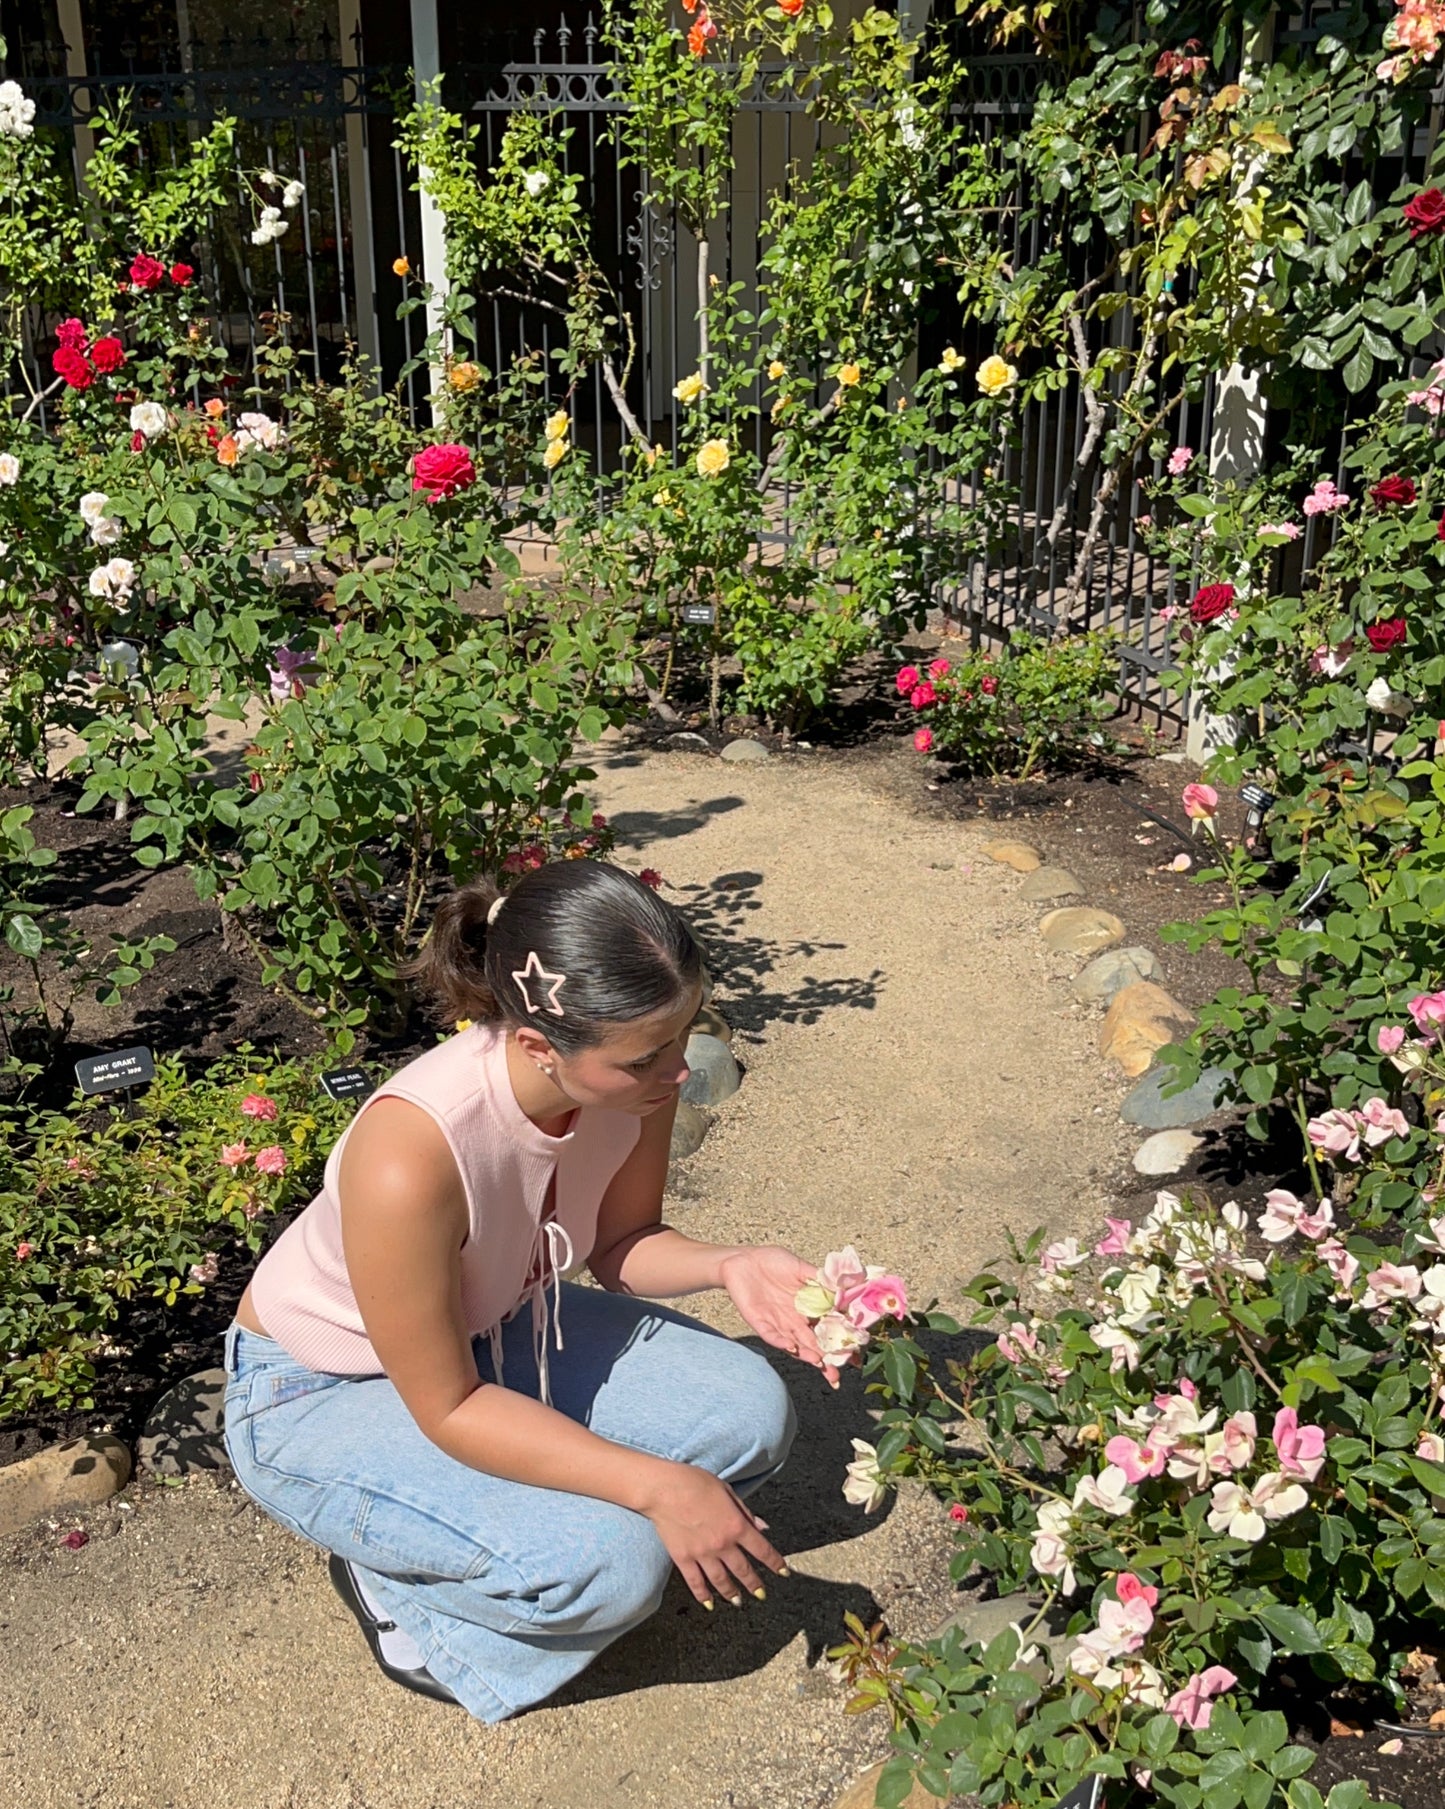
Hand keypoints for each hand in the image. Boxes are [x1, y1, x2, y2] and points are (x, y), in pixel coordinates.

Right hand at [639, 1460, 786, 1608]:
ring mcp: (702, 1554)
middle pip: (743, 1570)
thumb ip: (745, 1512)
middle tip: (761, 1594)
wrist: (664, 1488)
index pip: (762, 1549)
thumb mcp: (727, 1491)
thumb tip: (762, 1527)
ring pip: (721, 1581)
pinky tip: (709, 1603)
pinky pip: (695, 1582)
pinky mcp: (683, 1559)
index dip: (775, 1563)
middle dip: (755, 1584)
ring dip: (732, 1593)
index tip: (783, 1572)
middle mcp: (722, 1544)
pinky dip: (703, 1595)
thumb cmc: (696, 1482)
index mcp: (736, 1525)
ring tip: (738, 1602)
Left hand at [718, 1244, 844, 1389]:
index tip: (854, 1356)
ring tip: (819, 1363)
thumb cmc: (773, 1262)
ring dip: (805, 1354)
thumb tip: (845, 1288)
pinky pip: (771, 1335)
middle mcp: (794, 1320)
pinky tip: (791, 1347)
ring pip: (794, 1344)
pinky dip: (781, 1342)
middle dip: (824, 1361)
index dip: (838, 1342)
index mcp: (807, 1309)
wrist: (743, 1259)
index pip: (826, 1329)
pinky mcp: (759, 1322)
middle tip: (836, 1376)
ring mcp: (777, 1323)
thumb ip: (821, 1279)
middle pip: (812, 1344)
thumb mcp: (801, 1268)